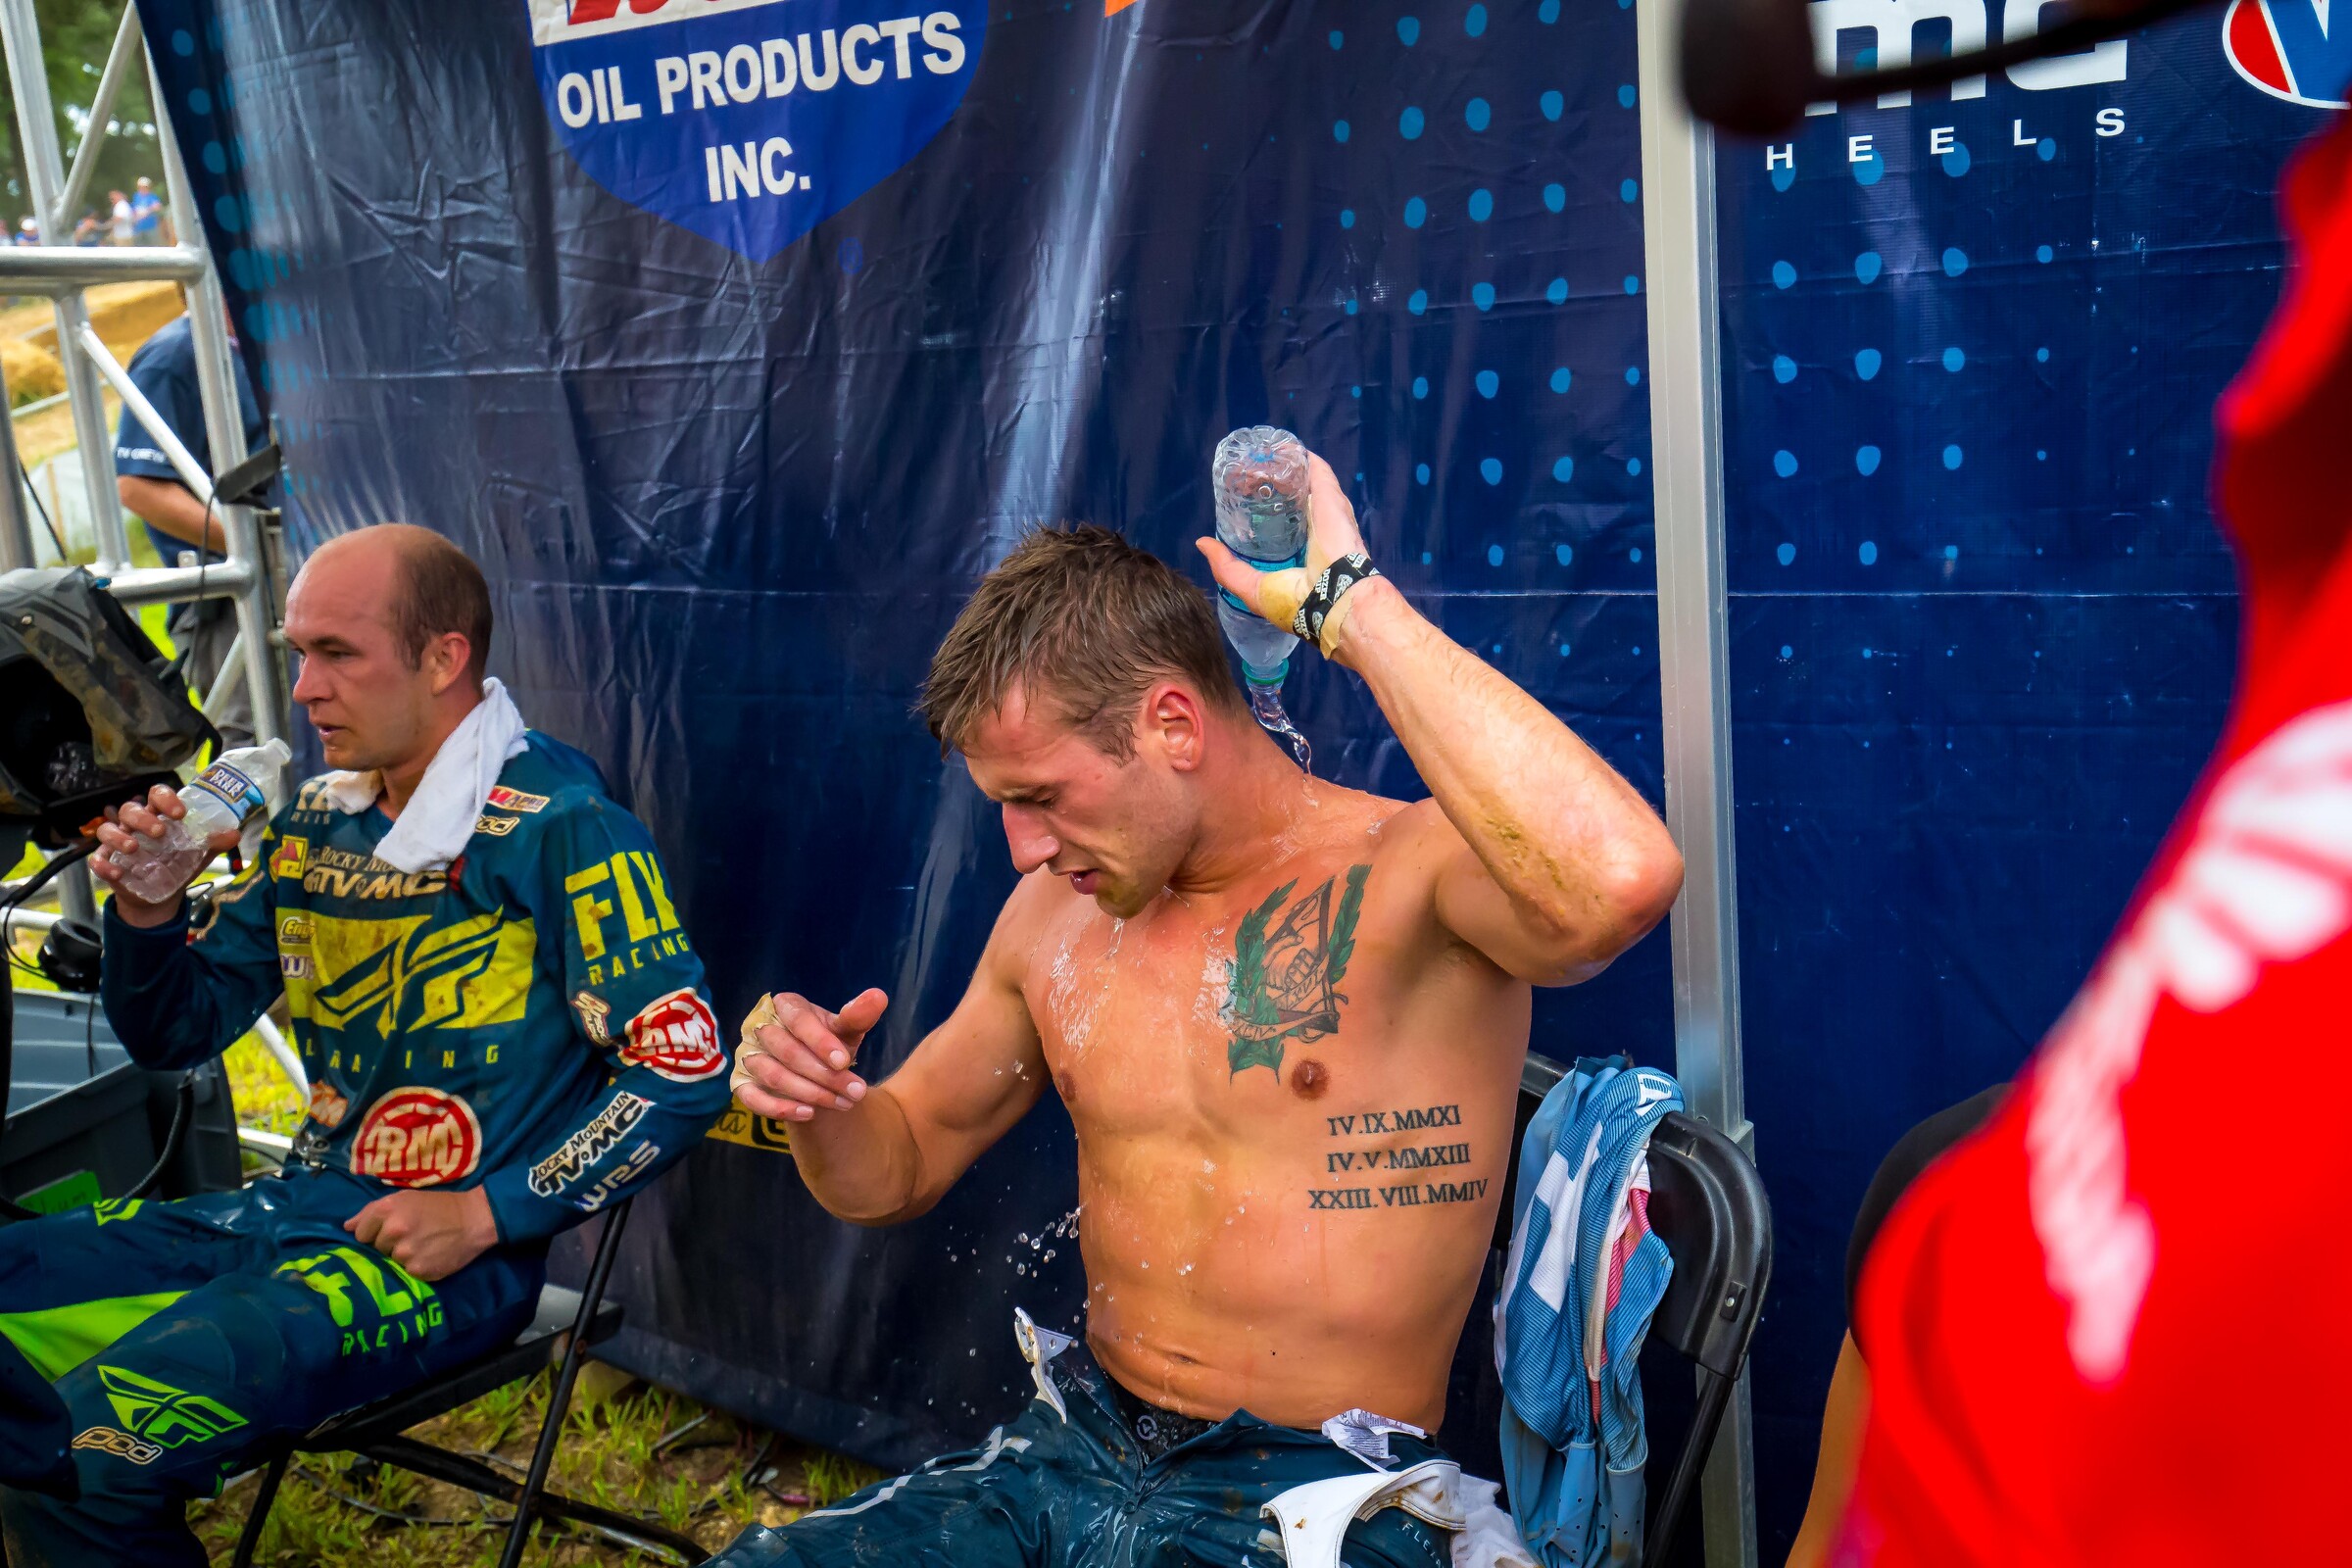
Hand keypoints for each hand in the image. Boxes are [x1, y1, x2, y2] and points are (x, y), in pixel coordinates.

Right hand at [89, 783, 240, 924]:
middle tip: (159, 832)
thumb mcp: (199, 854)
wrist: (162, 895)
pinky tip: (117, 873)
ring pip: (107, 829)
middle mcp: (135, 825)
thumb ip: (214, 842)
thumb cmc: (179, 864)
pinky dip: (103, 865)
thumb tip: (234, 834)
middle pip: (130, 809)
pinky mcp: (106, 862)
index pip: (156, 795)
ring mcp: (117, 843)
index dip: (164, 799)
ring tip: (134, 848)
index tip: (179, 813)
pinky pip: (97, 860)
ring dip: (118, 837)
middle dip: (143, 819)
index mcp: (158, 816)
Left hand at [344, 1187, 499, 1281]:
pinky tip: (431, 1256)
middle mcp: (393, 1230)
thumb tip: (346, 1227)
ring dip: (403, 1257)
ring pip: (390, 1262)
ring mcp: (405, 1253)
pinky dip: (417, 1267)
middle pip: (375, 1249)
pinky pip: (406, 1273)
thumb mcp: (405, 1199)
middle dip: (389, 1244)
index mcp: (386, 1209)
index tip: (394, 1229)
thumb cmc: (438, 1206)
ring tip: (423, 1245)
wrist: (474, 1219)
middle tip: (413, 1235)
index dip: (375, 1232)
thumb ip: (372, 1211)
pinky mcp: (418, 1270)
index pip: (360, 1233)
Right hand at [733, 988, 888, 1121]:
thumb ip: (858, 1016)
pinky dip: (779, 1107)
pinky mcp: (741, 1082)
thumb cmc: (829, 1045)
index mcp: (785, 1005)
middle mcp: (760, 1026)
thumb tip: (878, 997)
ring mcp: (748, 1054)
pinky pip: (751, 1097)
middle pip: (787, 1051)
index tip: (845, 1061)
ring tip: (843, 1103)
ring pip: (773, 1075)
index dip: (821, 1041)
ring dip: (810, 1093)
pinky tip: (809, 1114)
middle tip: (856, 1092)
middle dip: (824, 1074)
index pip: (798, 1019)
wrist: (815, 1073)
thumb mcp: (846, 1030)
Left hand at [1195, 451, 1368, 643]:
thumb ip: (1227, 567)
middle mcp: (1315, 531)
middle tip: (1249, 472)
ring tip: (1263, 453)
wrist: (1332, 598)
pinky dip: (1301, 456)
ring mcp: (1325, 512)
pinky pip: (1317, 469)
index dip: (1263, 510)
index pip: (1282, 525)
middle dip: (1273, 483)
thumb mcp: (1251, 587)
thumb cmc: (1295, 600)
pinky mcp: (1331, 497)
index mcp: (1299, 554)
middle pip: (1293, 498)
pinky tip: (1282, 444)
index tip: (1244, 498)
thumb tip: (1203, 543)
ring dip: (1286, 465)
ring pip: (1304, 480)